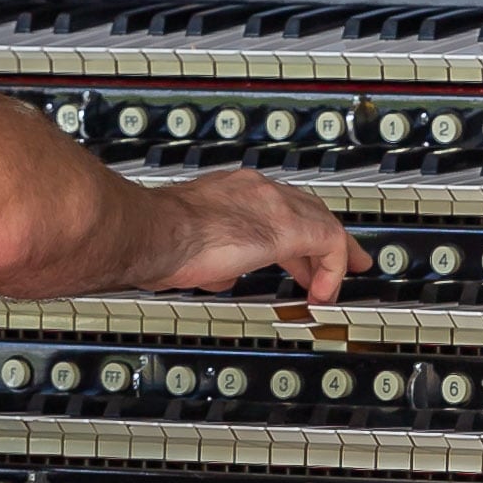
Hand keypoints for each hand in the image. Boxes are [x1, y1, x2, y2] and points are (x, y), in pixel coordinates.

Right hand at [145, 169, 355, 302]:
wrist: (151, 231)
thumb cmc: (155, 238)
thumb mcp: (191, 247)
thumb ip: (214, 258)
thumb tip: (222, 275)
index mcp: (231, 191)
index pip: (276, 205)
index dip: (293, 230)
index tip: (297, 254)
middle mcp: (256, 189)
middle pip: (307, 209)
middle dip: (323, 239)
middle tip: (329, 266)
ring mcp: (272, 204)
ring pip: (323, 222)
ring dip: (331, 258)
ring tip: (330, 286)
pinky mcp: (285, 227)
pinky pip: (328, 243)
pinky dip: (331, 269)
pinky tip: (321, 292)